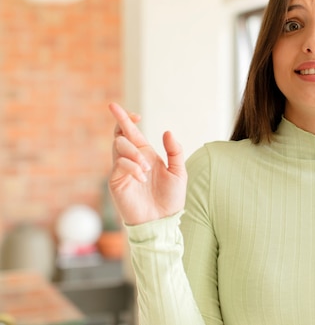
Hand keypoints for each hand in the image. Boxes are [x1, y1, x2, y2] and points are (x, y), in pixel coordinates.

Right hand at [108, 103, 187, 224]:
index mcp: (146, 154)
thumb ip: (174, 151)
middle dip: (122, 122)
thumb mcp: (179, 172)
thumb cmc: (171, 198)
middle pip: (120, 135)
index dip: (127, 119)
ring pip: (119, 147)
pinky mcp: (116, 182)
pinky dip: (132, 167)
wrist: (162, 221)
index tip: (134, 113)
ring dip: (134, 153)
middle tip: (125, 115)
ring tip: (147, 169)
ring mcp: (122, 170)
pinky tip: (142, 177)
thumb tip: (167, 131)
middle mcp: (132, 160)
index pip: (132, 132)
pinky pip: (119, 165)